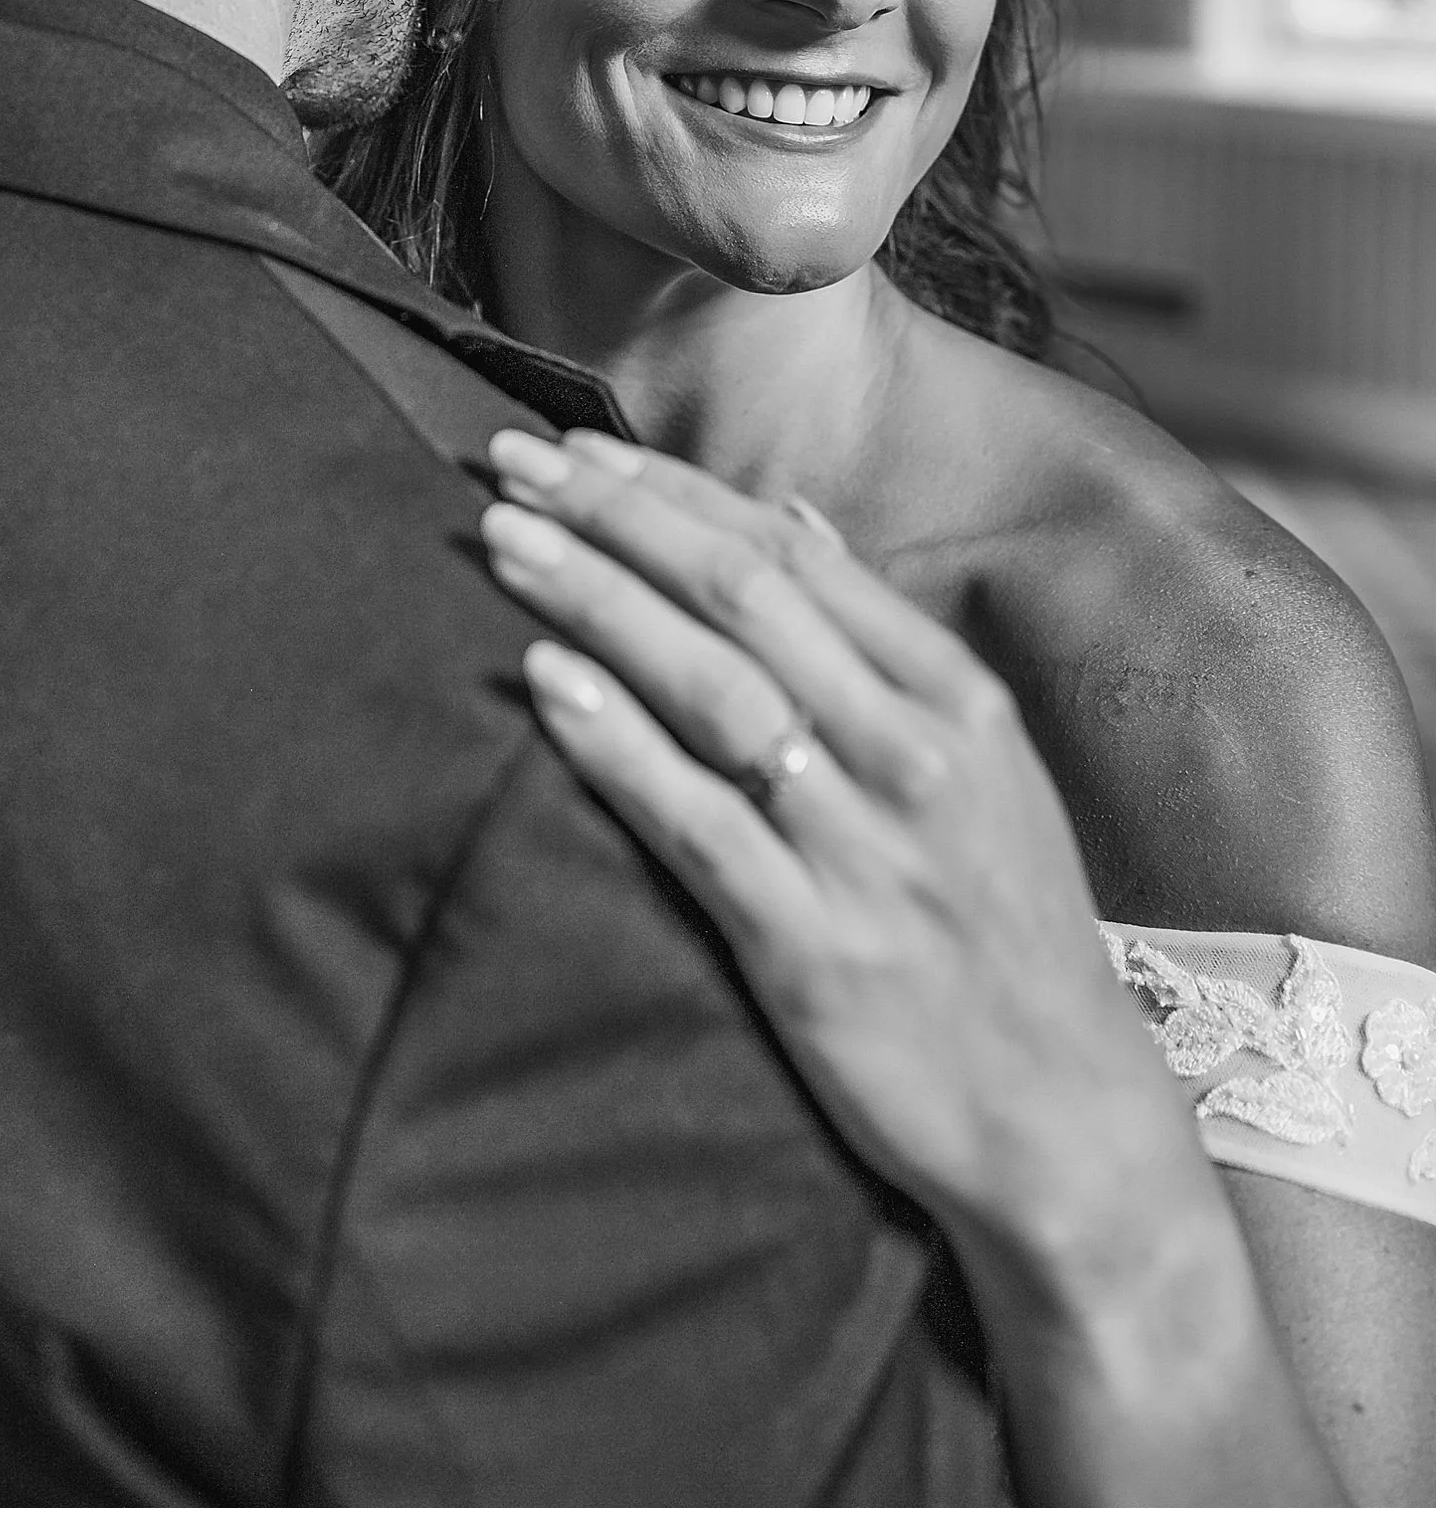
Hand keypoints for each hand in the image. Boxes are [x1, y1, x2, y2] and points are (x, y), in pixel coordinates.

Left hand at [481, 426, 1194, 1256]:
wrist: (1062, 1117)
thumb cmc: (1004, 927)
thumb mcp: (982, 762)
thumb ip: (879, 639)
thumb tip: (792, 517)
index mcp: (954, 698)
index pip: (791, 555)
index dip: (673, 491)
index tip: (578, 450)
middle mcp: (913, 755)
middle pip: (739, 597)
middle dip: (614, 518)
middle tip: (510, 466)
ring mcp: (861, 850)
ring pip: (709, 688)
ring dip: (595, 600)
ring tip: (504, 542)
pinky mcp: (809, 949)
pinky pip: (694, 822)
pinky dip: (615, 744)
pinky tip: (543, 683)